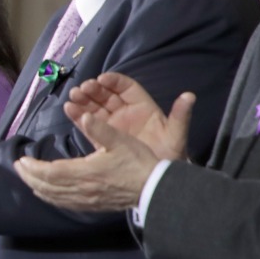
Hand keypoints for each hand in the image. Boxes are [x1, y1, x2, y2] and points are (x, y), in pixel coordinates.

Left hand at [12, 109, 163, 211]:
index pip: (51, 172)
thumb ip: (100, 128)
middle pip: (47, 186)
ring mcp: (86, 200)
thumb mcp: (121, 140)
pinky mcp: (92, 205)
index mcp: (86, 172)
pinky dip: (50, 197)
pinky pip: (64, 204)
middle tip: (17, 167)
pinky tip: (46, 193)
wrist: (155, 189)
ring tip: (27, 177)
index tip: (21, 160)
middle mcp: (82, 189)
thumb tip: (85, 114)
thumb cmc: (138, 162)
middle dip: (29, 177)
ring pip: (54, 196)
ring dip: (37, 187)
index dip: (33, 168)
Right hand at [64, 73, 191, 161]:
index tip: (102, 79)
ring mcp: (113, 125)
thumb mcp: (176, 135)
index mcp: (142, 108)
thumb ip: (181, 116)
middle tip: (83, 88)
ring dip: (84, 100)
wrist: (158, 179)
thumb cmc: (170, 154)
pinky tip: (69, 109)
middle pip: (107, 95)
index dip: (114, 81)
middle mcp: (126, 113)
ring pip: (95, 107)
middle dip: (94, 89)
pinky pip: (89, 124)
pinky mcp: (103, 139)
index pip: (126, 88)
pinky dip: (79, 116)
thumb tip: (190, 96)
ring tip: (73, 97)